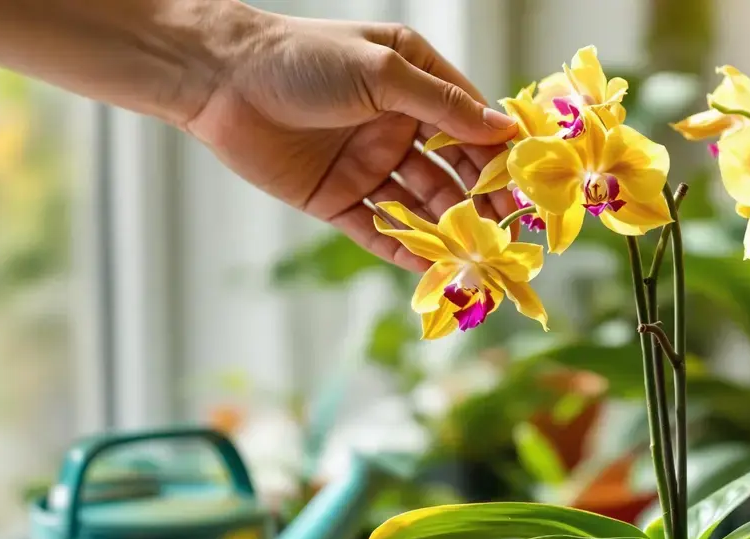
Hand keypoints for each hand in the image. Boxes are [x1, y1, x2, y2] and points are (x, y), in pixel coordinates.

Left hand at [186, 4, 519, 271]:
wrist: (221, 81)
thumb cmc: (303, 59)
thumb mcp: (382, 72)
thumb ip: (441, 106)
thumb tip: (503, 131)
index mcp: (414, 82)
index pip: (471, 125)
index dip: (500, 157)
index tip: (528, 190)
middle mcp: (396, 124)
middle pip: (451, 172)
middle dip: (480, 204)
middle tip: (507, 237)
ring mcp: (367, 163)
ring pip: (418, 204)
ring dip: (446, 230)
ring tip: (474, 259)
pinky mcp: (336, 197)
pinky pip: (377, 229)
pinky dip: (402, 249)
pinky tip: (430, 268)